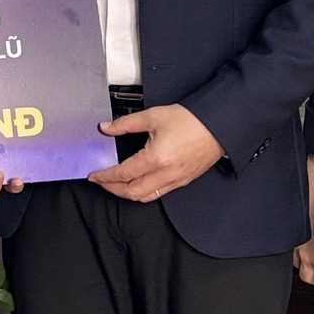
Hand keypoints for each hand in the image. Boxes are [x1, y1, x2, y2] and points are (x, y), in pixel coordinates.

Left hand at [86, 103, 225, 202]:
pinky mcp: (184, 181)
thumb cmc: (192, 120)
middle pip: (132, 192)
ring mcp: (176, 180)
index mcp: (156, 158)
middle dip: (112, 189)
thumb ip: (126, 124)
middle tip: (101, 181)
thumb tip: (107, 128)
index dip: (105, 176)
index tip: (94, 175)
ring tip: (117, 184)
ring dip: (128, 193)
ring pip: (146, 197)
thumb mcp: (153, 116)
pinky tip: (139, 184)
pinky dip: (144, 193)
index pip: (123, 174)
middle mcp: (166, 174)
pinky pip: (159, 194)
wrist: (219, 125)